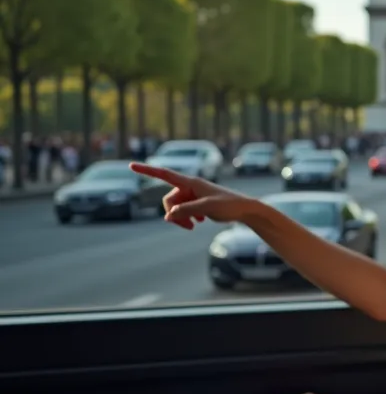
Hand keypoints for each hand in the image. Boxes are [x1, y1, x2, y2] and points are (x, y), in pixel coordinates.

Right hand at [130, 162, 255, 228]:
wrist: (245, 210)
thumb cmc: (229, 205)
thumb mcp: (206, 208)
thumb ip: (186, 211)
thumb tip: (169, 215)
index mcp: (191, 182)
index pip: (165, 174)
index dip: (148, 170)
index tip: (131, 165)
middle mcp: (191, 186)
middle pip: (169, 200)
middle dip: (173, 214)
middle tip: (187, 227)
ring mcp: (194, 194)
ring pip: (176, 207)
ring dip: (181, 218)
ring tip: (194, 226)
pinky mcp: (198, 202)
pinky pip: (183, 210)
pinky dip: (187, 218)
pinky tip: (199, 223)